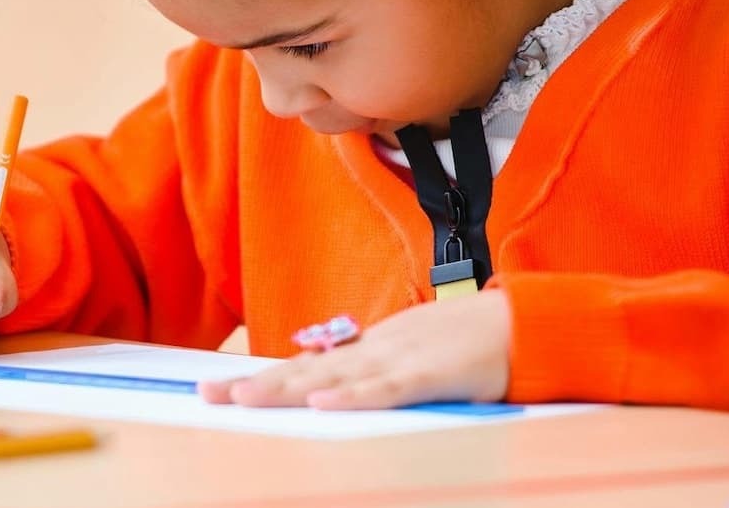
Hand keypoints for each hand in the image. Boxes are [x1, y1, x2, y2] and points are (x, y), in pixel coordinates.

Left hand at [200, 290, 511, 408]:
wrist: (521, 324)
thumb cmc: (467, 344)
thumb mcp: (410, 356)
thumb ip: (374, 371)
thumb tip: (334, 387)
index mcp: (368, 350)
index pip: (305, 366)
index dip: (262, 377)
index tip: (220, 388)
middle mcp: (372, 352)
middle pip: (303, 370)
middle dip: (254, 384)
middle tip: (207, 396)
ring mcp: (398, 361)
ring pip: (331, 378)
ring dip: (285, 389)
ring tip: (242, 400)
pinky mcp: (428, 376)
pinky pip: (385, 391)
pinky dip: (352, 397)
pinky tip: (321, 404)